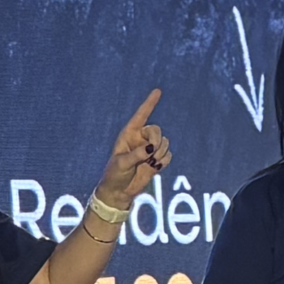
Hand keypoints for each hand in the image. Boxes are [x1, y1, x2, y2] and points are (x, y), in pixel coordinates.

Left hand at [91, 89, 170, 208]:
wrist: (120, 191)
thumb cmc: (115, 174)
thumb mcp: (122, 163)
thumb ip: (136, 154)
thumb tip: (151, 148)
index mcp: (128, 134)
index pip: (141, 115)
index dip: (149, 103)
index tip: (158, 91)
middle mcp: (140, 139)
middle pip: (156, 130)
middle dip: (156, 140)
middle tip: (150, 152)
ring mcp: (150, 149)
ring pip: (164, 143)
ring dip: (159, 154)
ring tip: (148, 164)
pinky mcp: (157, 160)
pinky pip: (168, 155)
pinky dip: (164, 161)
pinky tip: (154, 168)